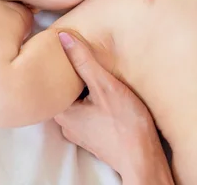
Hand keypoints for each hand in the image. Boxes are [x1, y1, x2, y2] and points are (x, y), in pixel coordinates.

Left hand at [55, 32, 172, 184]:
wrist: (144, 159)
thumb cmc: (125, 124)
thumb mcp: (105, 85)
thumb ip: (83, 61)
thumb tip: (63, 37)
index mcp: (61, 112)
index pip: (52, 80)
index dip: (61, 64)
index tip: (68, 50)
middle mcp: (65, 124)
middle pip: (64, 91)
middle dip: (75, 76)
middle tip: (85, 58)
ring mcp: (78, 132)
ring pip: (77, 102)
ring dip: (86, 89)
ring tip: (98, 74)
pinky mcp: (93, 136)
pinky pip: (87, 112)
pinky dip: (94, 101)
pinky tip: (106, 94)